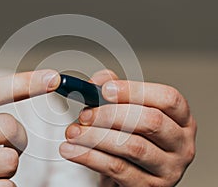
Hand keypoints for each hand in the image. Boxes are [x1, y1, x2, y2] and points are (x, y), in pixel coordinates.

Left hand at [60, 70, 195, 186]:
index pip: (167, 99)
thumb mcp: (125, 110)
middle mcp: (181, 143)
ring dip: (96, 136)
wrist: (128, 173)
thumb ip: (114, 89)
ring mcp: (169, 168)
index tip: (105, 90)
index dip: (135, 91)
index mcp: (181, 119)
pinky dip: (90, 157)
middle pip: (151, 121)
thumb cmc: (129, 137)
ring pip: (133, 146)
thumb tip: (98, 81)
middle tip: (85, 115)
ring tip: (73, 132)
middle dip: (111, 115)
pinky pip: (118, 169)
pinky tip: (73, 150)